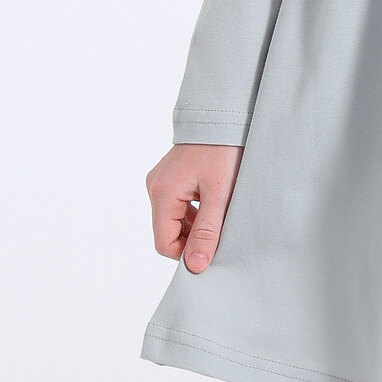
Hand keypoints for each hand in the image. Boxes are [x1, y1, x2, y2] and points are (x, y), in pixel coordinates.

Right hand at [145, 143, 243, 273]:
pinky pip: (180, 204)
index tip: (212, 250)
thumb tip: (194, 267)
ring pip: (176, 218)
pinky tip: (217, 203)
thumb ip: (207, 231)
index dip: (186, 253)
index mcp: (162, 193)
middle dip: (193, 238)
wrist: (225, 114)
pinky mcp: (173, 175)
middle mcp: (156, 187)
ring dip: (197, 224)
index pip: (164, 243)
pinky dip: (196, 210)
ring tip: (222, 215)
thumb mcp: (219, 194)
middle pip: (169, 231)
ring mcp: (163, 180)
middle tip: (222, 232)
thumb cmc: (224, 149)